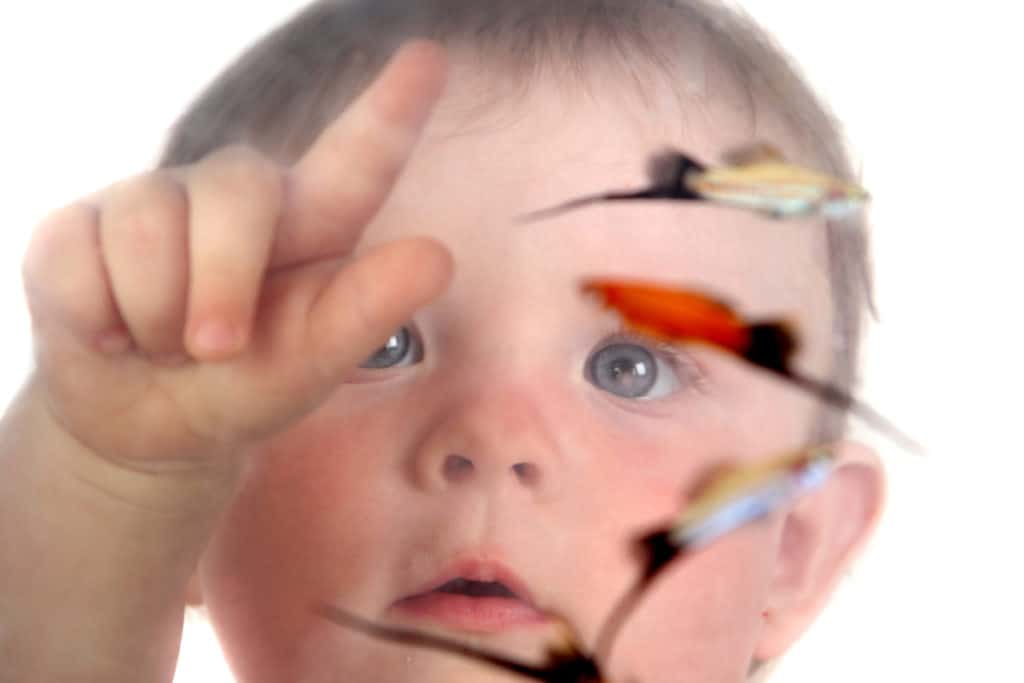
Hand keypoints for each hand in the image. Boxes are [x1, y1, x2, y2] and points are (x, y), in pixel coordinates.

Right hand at [21, 41, 451, 471]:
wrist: (150, 424)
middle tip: (217, 349)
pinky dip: (98, 321)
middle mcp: (234, 196)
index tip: (428, 57)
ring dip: (157, 317)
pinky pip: (78, 258)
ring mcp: (155, 202)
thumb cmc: (247, 385)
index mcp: (311, 225)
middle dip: (222, 283)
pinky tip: (113, 335)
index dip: (390, 109)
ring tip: (166, 346)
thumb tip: (437, 256)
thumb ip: (366, 313)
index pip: (356, 160)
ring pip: (147, 229)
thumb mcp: (310, 363)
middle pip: (235, 190)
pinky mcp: (79, 226)